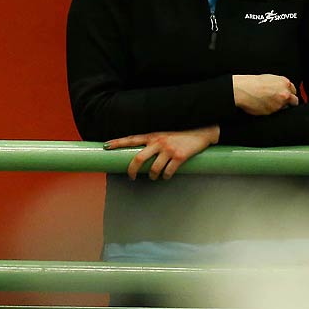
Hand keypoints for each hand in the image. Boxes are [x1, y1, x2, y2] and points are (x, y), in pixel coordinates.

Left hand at [104, 124, 219, 180]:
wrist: (202, 132)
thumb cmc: (181, 135)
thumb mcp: (164, 135)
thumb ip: (153, 143)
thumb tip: (141, 157)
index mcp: (153, 136)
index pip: (131, 139)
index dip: (117, 143)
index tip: (105, 146)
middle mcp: (158, 142)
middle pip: (138, 158)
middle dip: (132, 170)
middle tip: (131, 177)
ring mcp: (168, 149)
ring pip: (153, 169)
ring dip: (152, 176)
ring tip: (154, 177)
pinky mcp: (179, 156)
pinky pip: (168, 172)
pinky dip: (166, 177)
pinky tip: (167, 176)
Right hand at [232, 73, 297, 115]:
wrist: (243, 90)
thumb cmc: (252, 83)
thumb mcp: (269, 78)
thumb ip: (279, 85)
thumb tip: (282, 89)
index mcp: (285, 83)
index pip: (294, 91)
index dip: (289, 94)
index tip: (286, 96)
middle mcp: (285, 94)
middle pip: (294, 101)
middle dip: (289, 102)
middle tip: (280, 101)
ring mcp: (280, 104)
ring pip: (285, 108)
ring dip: (279, 107)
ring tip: (268, 103)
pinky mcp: (273, 112)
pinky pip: (275, 113)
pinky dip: (271, 111)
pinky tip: (263, 106)